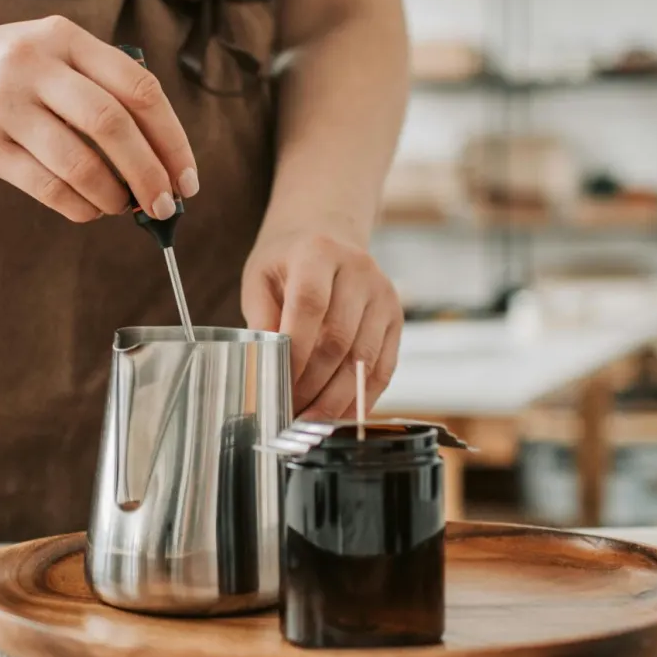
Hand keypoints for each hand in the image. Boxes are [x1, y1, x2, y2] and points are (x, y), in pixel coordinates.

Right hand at [0, 15, 197, 223]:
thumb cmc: (6, 70)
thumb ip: (100, 89)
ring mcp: (4, 102)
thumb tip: (160, 162)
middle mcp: (35, 64)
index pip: (138, 87)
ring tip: (125, 208)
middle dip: (149, 172)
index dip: (172, 137)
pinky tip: (90, 210)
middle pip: (112, 123)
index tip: (187, 177)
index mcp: (66, 37)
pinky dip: (78, 205)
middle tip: (166, 206)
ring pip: (78, 160)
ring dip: (113, 194)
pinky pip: (44, 184)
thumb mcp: (52, 54)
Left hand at [242, 229, 402, 418]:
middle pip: (340, 338)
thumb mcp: (261, 278)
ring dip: (336, 398)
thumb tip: (265, 367)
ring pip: (363, 359)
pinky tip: (339, 415)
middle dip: (312, 383)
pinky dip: (361, 398)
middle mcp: (359, 270)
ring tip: (309, 420)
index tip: (278, 381)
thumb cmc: (287, 262)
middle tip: (289, 410)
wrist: (326, 235)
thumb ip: (261, 319)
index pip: (311, 305)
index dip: (297, 349)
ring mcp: (383, 294)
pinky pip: (383, 368)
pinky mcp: (396, 318)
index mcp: (319, 252)